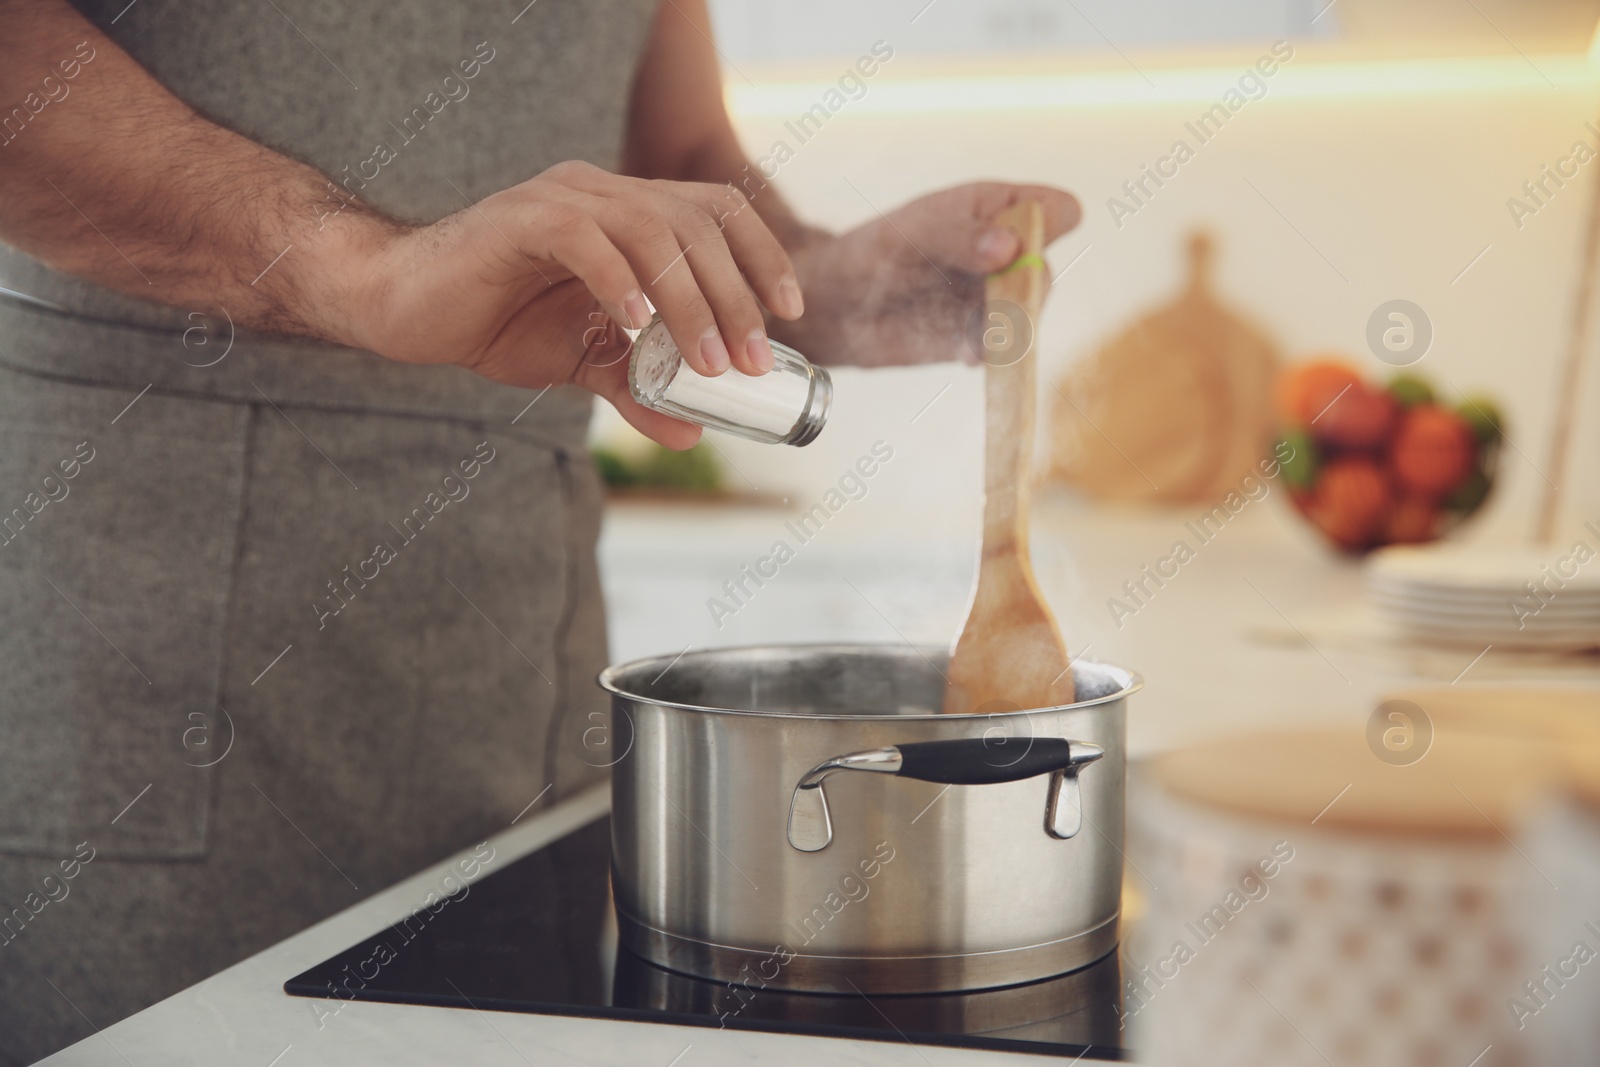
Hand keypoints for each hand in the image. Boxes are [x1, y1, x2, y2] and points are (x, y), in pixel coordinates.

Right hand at [344, 161, 805, 447]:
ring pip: (653, 232)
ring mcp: (561, 198)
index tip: (791, 311)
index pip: (716, 208)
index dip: (762, 253)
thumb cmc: (495, 321)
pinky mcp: (521, 220)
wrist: (405, 307)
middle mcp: (602, 190)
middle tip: (752, 362)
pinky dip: (621, 284)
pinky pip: (587, 241)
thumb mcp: (582, 361)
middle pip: (697, 223)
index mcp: (626, 209)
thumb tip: (694, 431)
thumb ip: (637, 387)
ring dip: (691, 301)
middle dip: (736, 296)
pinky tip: (636, 330)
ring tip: (708, 363)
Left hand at [773, 183, 1080, 366]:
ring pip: (1029, 315)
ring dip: (1006, 328)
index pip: (1057, 210)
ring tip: (972, 333)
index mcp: (997, 208)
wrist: (837, 307)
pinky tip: (962, 351)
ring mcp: (995, 297)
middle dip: (1024, 290)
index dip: (1046, 227)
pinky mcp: (979, 336)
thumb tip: (1010, 248)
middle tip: (993, 300)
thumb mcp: (912, 232)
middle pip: (1045, 272)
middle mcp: (1005, 253)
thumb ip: (960, 236)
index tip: (1008, 246)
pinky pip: (1003, 349)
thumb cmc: (872, 252)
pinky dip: (988, 353)